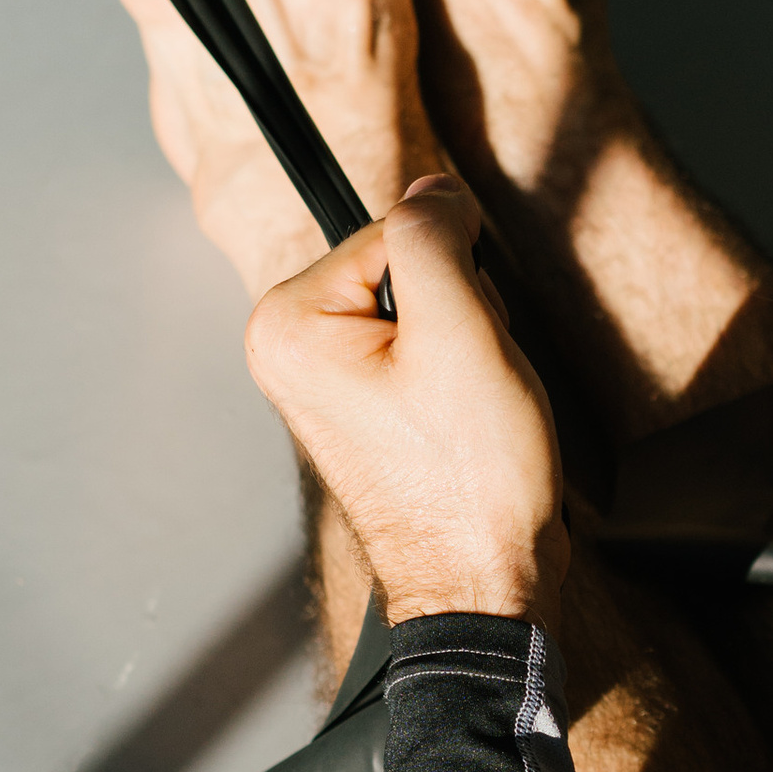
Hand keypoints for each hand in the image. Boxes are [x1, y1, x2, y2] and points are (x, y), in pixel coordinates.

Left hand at [245, 176, 565, 622]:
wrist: (483, 580)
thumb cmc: (468, 480)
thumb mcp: (460, 329)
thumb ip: (434, 237)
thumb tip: (432, 191)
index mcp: (288, 324)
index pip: (394, 231)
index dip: (454, 275)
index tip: (462, 341)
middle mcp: (291, 350)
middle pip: (404, 266)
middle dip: (459, 310)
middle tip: (466, 382)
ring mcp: (326, 383)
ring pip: (424, 307)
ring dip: (468, 343)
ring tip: (469, 408)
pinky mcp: (365, 406)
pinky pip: (425, 347)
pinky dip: (462, 371)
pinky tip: (465, 419)